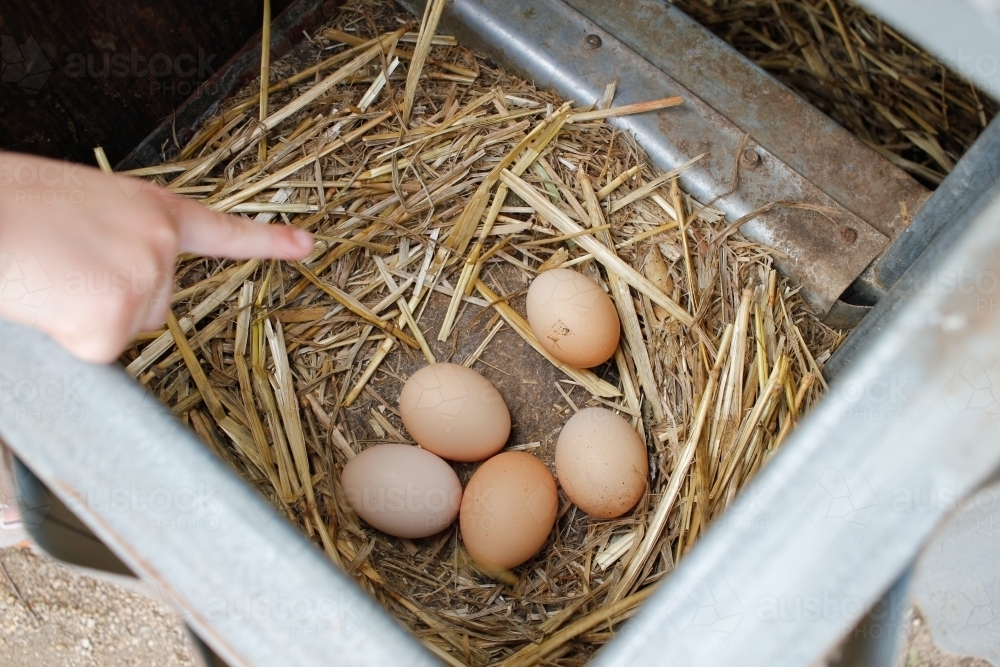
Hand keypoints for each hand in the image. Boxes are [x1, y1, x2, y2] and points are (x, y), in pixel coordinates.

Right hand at [0, 151, 313, 362]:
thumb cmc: (11, 205)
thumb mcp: (82, 205)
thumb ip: (118, 236)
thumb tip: (111, 275)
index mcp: (152, 208)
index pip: (222, 230)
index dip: (266, 239)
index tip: (306, 244)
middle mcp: (161, 244)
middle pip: (156, 303)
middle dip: (110, 298)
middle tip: (63, 267)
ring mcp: (146, 281)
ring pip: (127, 328)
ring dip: (87, 316)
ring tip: (50, 275)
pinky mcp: (118, 319)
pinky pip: (100, 350)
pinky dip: (69, 338)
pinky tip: (48, 301)